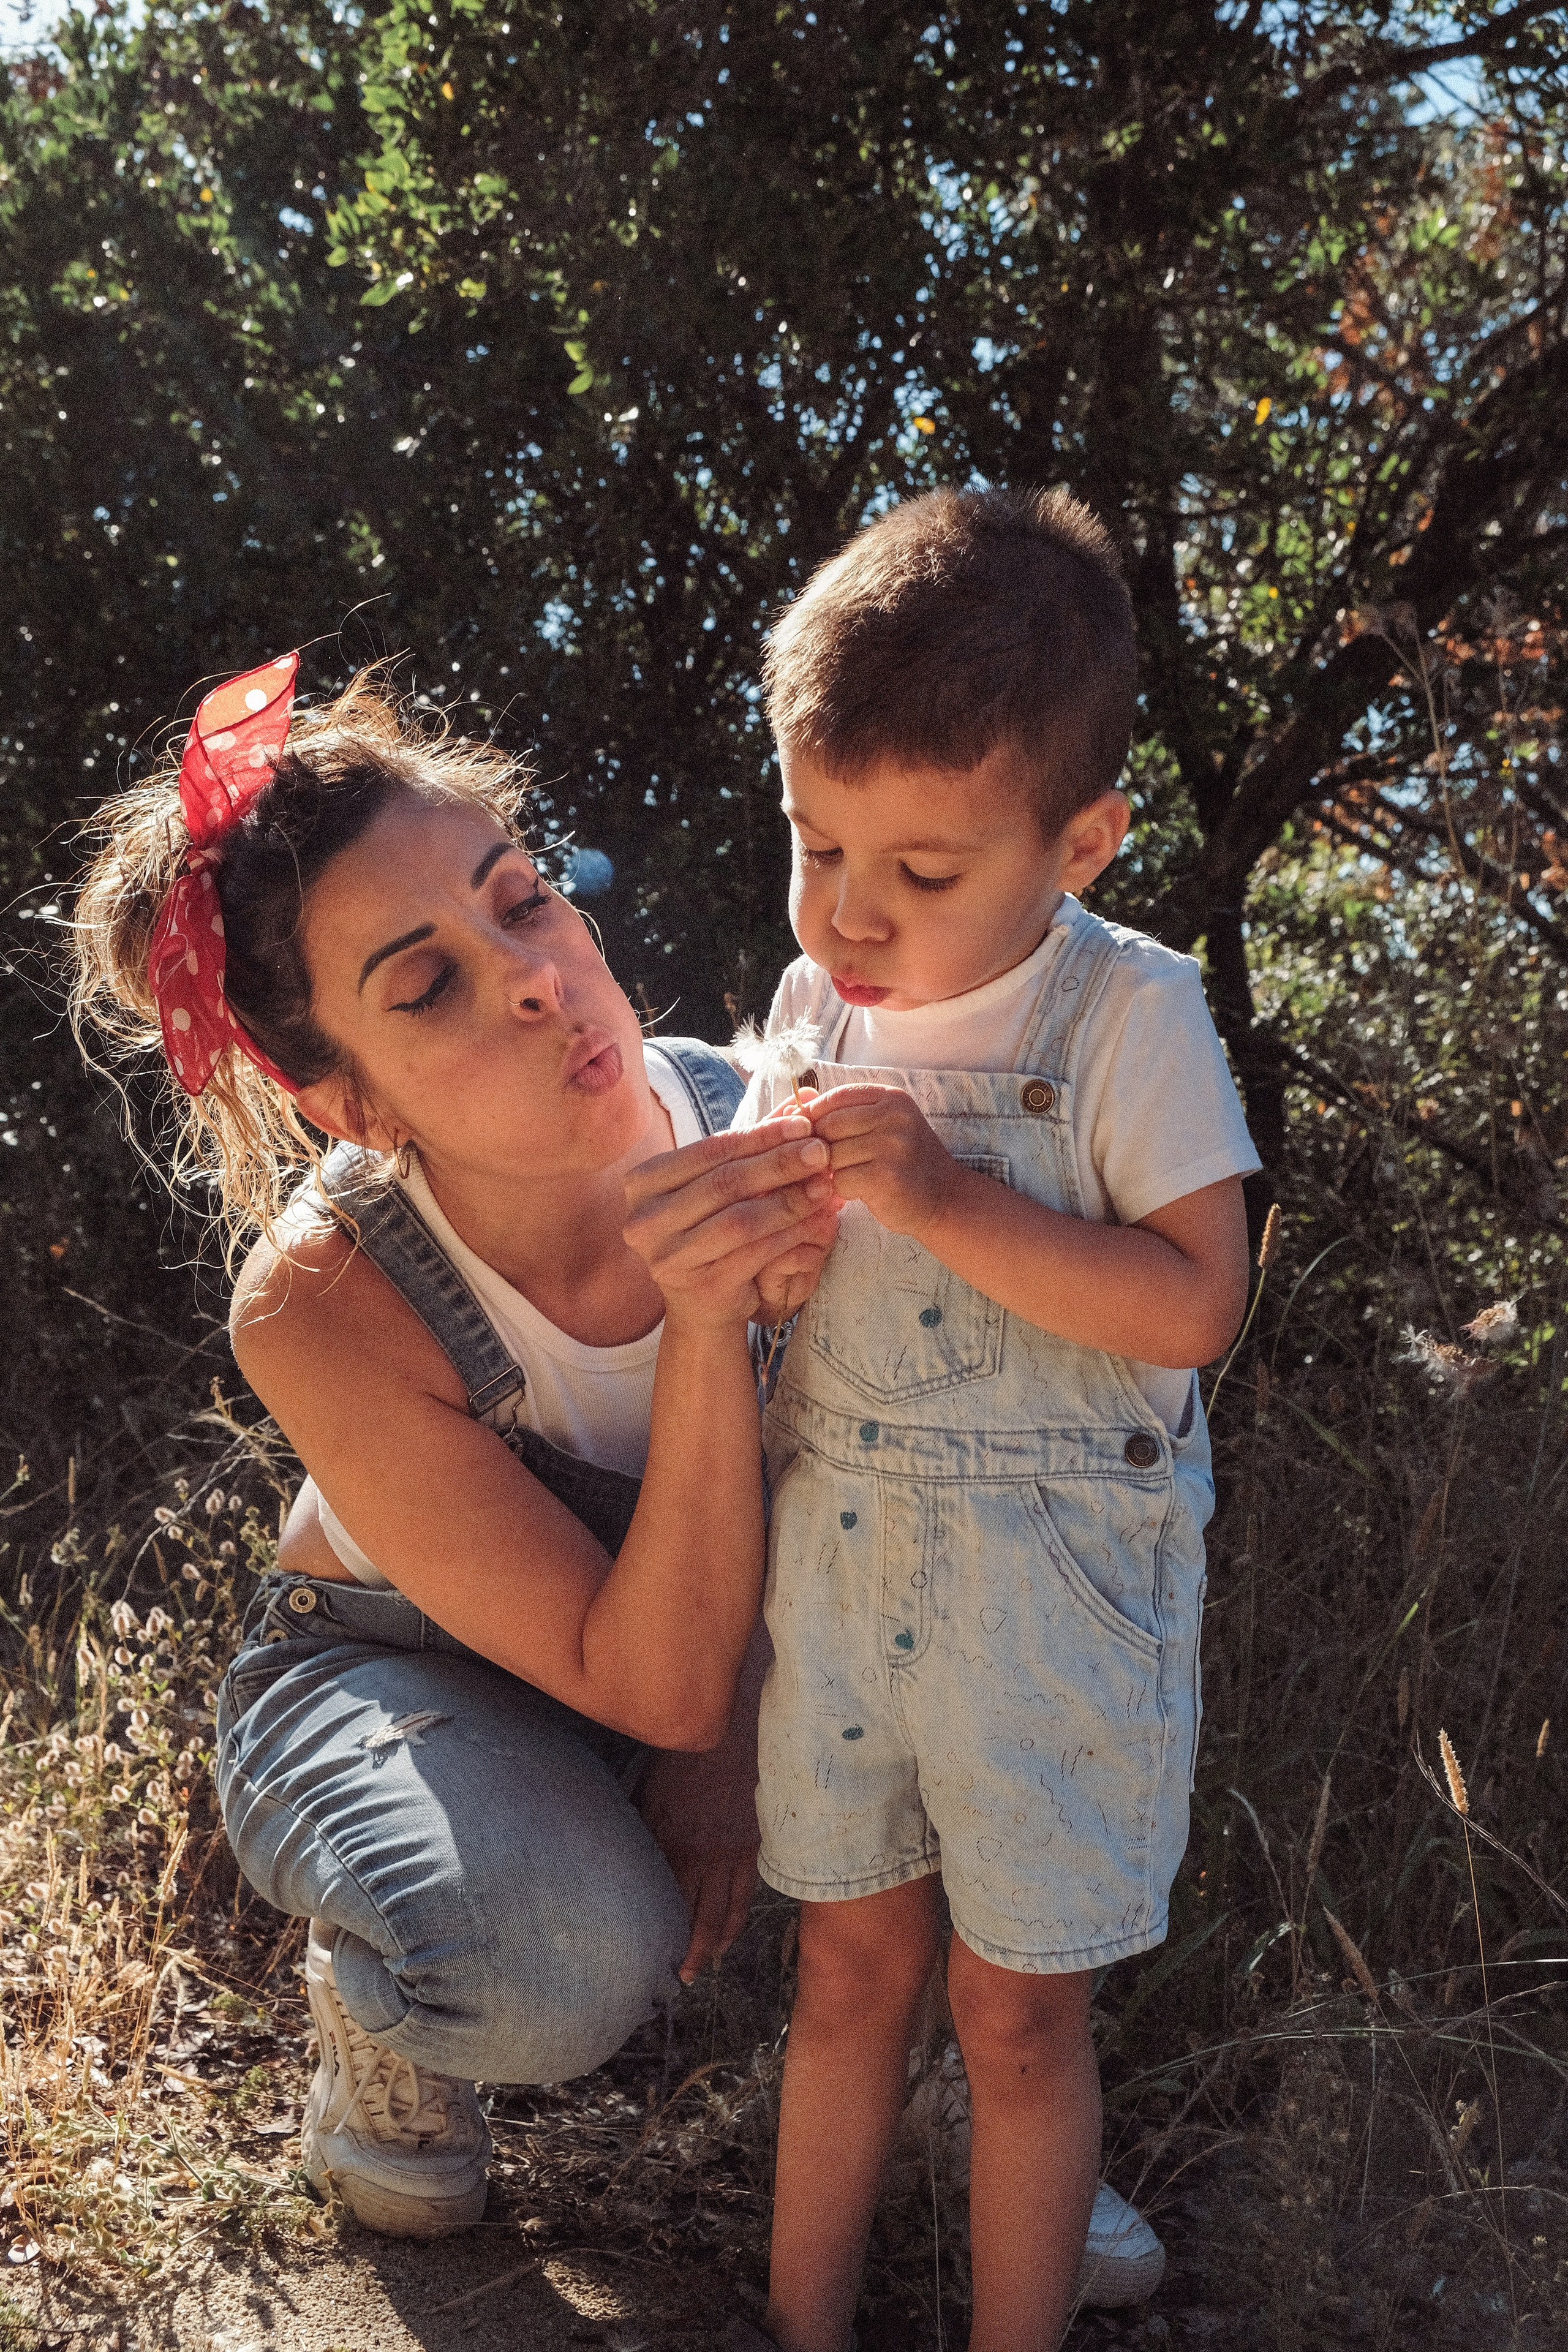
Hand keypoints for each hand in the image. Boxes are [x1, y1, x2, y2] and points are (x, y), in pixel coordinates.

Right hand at [623, 1117, 839, 1331]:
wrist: (703, 1308)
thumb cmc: (712, 1233)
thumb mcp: (722, 1185)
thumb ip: (752, 1146)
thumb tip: (799, 1100)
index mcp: (643, 1184)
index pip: (709, 1150)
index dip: (760, 1135)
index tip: (803, 1123)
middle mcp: (645, 1221)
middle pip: (725, 1182)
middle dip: (779, 1163)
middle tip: (821, 1151)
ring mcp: (669, 1257)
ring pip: (742, 1218)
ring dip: (790, 1199)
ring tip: (824, 1185)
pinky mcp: (701, 1286)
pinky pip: (756, 1252)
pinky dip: (790, 1233)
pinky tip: (817, 1219)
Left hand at [637, 1745, 761, 1980]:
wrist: (733, 1736)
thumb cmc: (685, 1758)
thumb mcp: (651, 1790)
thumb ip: (642, 1825)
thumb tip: (623, 1851)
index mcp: (671, 1843)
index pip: (662, 1898)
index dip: (656, 1930)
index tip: (646, 1954)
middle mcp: (701, 1858)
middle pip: (694, 1917)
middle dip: (687, 1952)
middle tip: (679, 1978)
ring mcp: (731, 1856)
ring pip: (723, 1914)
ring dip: (712, 1946)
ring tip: (702, 1967)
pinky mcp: (752, 1849)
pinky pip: (745, 1896)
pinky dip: (737, 1922)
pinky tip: (728, 1937)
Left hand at [805, 1084, 957, 1241]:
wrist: (944, 1198)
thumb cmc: (903, 1162)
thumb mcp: (882, 1126)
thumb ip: (845, 1115)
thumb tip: (790, 1113)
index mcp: (891, 1097)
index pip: (836, 1097)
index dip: (815, 1116)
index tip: (811, 1135)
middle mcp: (894, 1116)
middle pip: (829, 1125)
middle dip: (821, 1147)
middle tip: (831, 1163)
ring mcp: (893, 1145)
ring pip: (831, 1154)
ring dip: (833, 1171)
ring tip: (851, 1176)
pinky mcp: (887, 1176)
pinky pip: (841, 1180)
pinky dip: (844, 1189)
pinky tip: (861, 1191)